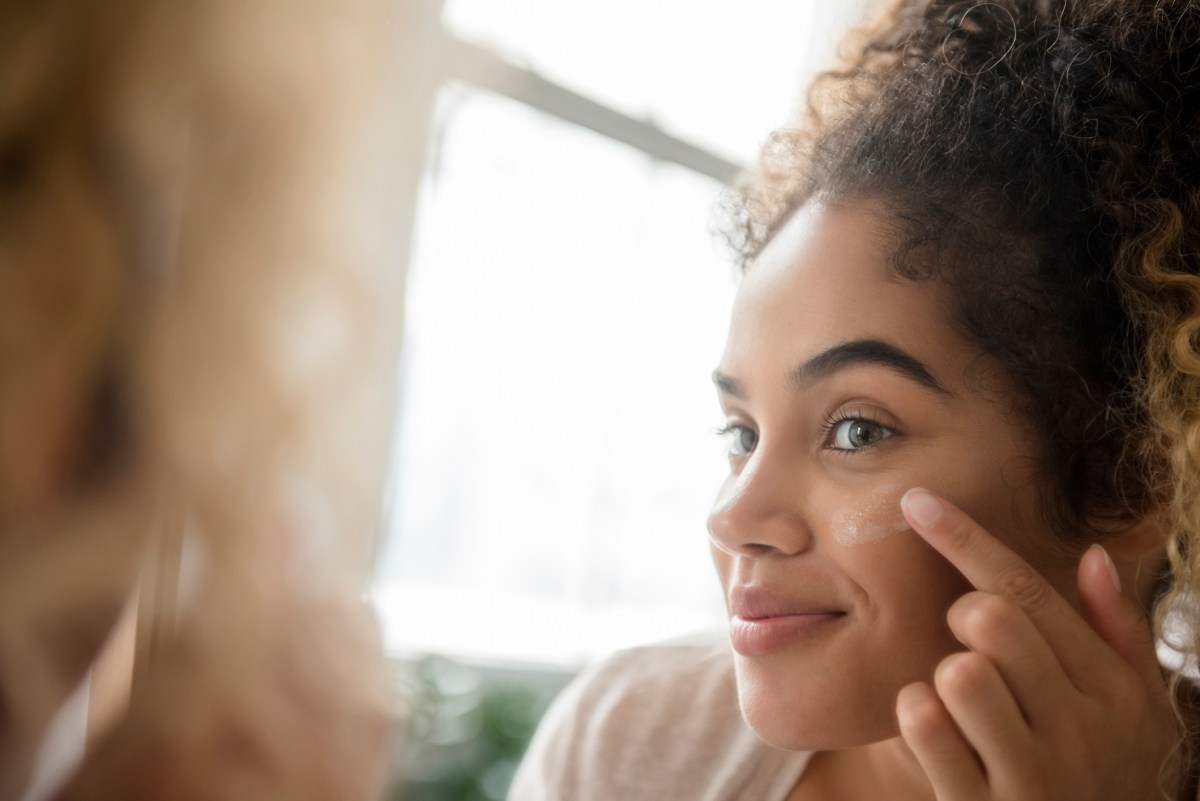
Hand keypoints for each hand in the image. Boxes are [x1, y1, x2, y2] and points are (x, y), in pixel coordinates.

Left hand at [894, 488, 1179, 800]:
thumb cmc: (1103, 775)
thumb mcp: (1134, 710)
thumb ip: (1116, 632)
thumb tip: (1094, 553)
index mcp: (1113, 691)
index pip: (1029, 591)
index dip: (966, 538)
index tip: (917, 500)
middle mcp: (1080, 728)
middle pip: (991, 618)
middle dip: (962, 619)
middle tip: (970, 648)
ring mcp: (1033, 774)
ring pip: (958, 669)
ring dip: (942, 677)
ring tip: (963, 706)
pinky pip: (925, 725)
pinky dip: (916, 715)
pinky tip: (938, 733)